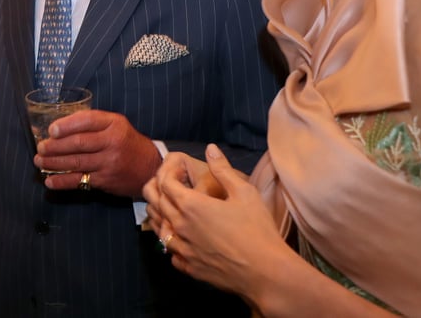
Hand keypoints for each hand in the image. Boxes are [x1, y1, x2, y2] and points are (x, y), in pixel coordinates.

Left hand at [34, 109, 161, 196]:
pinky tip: (50, 181)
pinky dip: (62, 181)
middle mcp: (112, 142)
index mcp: (114, 124)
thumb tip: (60, 126)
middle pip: (78, 143)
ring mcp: (109, 162)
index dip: (66, 125)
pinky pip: (80, 180)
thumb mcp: (117, 125)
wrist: (150, 169)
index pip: (87, 121)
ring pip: (77, 162)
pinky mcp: (106, 180)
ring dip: (54, 163)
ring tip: (39, 161)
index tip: (51, 130)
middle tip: (40, 148)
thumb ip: (93, 123)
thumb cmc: (127, 143)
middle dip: (55, 146)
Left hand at [148, 144, 289, 298]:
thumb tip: (210, 148)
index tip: (180, 169)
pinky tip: (181, 238)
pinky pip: (169, 252)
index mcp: (191, 205)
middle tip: (171, 183)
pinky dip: (170, 241)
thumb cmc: (257, 229)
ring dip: (160, 214)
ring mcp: (182, 249)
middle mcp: (180, 226)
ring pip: (158, 227)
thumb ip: (222, 169)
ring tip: (170, 207)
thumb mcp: (244, 192)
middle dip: (158, 188)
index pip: (164, 182)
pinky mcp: (188, 267)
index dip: (168, 172)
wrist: (265, 272)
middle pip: (156, 202)